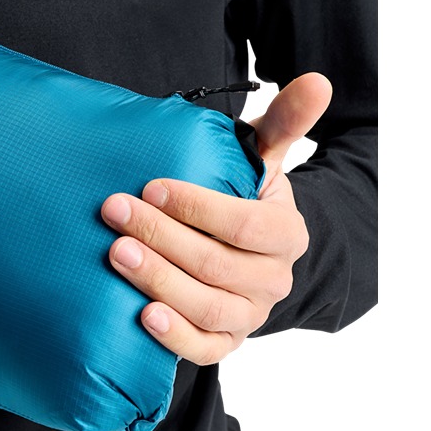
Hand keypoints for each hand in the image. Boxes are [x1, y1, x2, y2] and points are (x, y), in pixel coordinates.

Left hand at [100, 73, 332, 365]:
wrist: (241, 260)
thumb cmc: (242, 201)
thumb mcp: (263, 161)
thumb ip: (283, 123)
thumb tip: (316, 81)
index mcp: (285, 233)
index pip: (245, 224)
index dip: (197, 207)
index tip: (151, 186)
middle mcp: (273, 279)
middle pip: (216, 264)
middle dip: (161, 237)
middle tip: (114, 212)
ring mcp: (249, 315)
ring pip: (206, 306)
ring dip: (158, 280)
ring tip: (116, 254)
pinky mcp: (225, 343)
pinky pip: (204, 349)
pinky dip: (174, 335)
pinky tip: (142, 315)